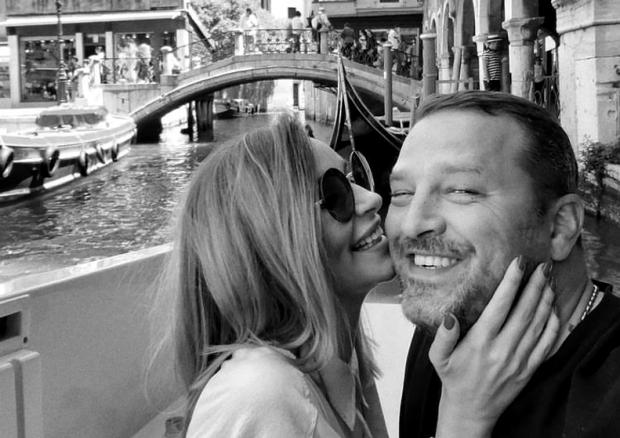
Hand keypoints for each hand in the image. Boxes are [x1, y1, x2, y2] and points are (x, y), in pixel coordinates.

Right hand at [430, 257, 558, 437]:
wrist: (471, 410)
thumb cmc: (453, 378)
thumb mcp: (437, 357)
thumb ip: (443, 336)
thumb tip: (449, 316)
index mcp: (480, 343)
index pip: (500, 306)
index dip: (511, 283)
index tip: (519, 263)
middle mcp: (502, 350)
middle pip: (524, 311)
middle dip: (535, 286)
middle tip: (542, 266)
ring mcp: (518, 360)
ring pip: (538, 324)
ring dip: (545, 300)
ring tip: (549, 280)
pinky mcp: (529, 369)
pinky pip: (546, 344)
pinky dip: (552, 324)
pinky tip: (553, 308)